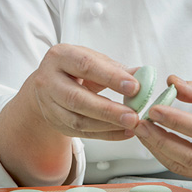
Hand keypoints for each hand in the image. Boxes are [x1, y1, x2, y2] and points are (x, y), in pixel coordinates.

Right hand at [19, 43, 140, 140]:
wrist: (48, 84)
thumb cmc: (74, 69)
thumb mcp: (93, 60)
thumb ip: (116, 68)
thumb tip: (143, 76)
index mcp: (60, 56)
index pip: (85, 66)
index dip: (110, 77)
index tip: (134, 87)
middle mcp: (48, 81)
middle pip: (77, 99)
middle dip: (108, 110)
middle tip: (133, 115)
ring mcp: (49, 104)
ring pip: (77, 120)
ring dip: (107, 125)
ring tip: (131, 124)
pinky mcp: (56, 123)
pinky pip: (82, 133)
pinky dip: (106, 135)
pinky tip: (124, 132)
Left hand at [132, 76, 191, 181]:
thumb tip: (173, 83)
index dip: (177, 121)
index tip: (154, 109)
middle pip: (191, 155)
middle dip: (160, 140)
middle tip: (139, 123)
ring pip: (184, 167)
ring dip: (157, 149)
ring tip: (140, 130)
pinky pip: (184, 170)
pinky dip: (164, 156)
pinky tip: (153, 140)